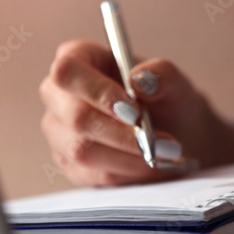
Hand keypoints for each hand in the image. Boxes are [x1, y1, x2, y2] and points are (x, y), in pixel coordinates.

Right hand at [39, 40, 233, 185]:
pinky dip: (130, 173)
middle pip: (76, 117)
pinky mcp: (70, 163)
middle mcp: (59, 95)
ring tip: (166, 155)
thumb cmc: (165, 99)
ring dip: (131, 157)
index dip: (98, 92)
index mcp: (78, 58)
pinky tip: (154, 167)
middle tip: (164, 142)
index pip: (68, 71)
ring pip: (84, 151)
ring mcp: (59, 131)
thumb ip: (161, 74)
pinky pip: (94, 174)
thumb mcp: (173, 81)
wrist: (174, 132)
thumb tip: (140, 80)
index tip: (133, 111)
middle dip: (124, 134)